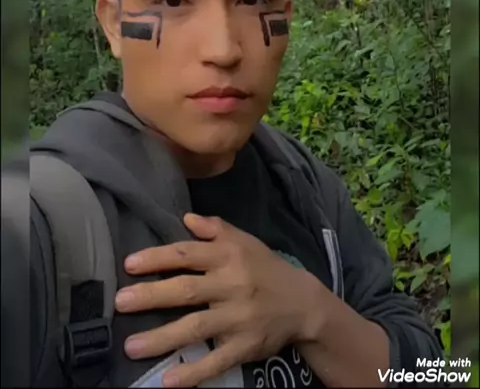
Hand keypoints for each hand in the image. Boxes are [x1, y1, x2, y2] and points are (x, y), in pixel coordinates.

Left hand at [115, 214, 321, 387]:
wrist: (303, 302)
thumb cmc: (265, 267)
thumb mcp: (244, 240)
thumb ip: (214, 228)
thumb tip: (185, 218)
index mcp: (229, 256)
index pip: (188, 254)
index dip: (158, 258)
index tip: (129, 264)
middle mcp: (232, 285)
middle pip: (187, 290)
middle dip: (152, 296)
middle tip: (121, 302)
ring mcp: (238, 318)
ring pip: (196, 327)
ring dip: (162, 338)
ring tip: (131, 346)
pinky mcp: (245, 346)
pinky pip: (217, 360)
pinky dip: (193, 372)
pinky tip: (168, 380)